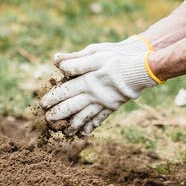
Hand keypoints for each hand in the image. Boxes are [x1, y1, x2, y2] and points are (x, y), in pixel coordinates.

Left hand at [41, 37, 157, 137]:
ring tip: (64, 133)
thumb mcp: (95, 53)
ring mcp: (103, 102)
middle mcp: (93, 95)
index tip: (43, 105)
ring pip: (84, 117)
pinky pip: (99, 119)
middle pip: (72, 108)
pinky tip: (84, 133)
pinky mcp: (113, 105)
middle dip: (59, 115)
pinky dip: (91, 127)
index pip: (64, 92)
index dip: (52, 99)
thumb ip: (75, 60)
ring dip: (73, 125)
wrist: (142, 68)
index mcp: (87, 81)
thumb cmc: (117, 58)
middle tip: (49, 121)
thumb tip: (56, 62)